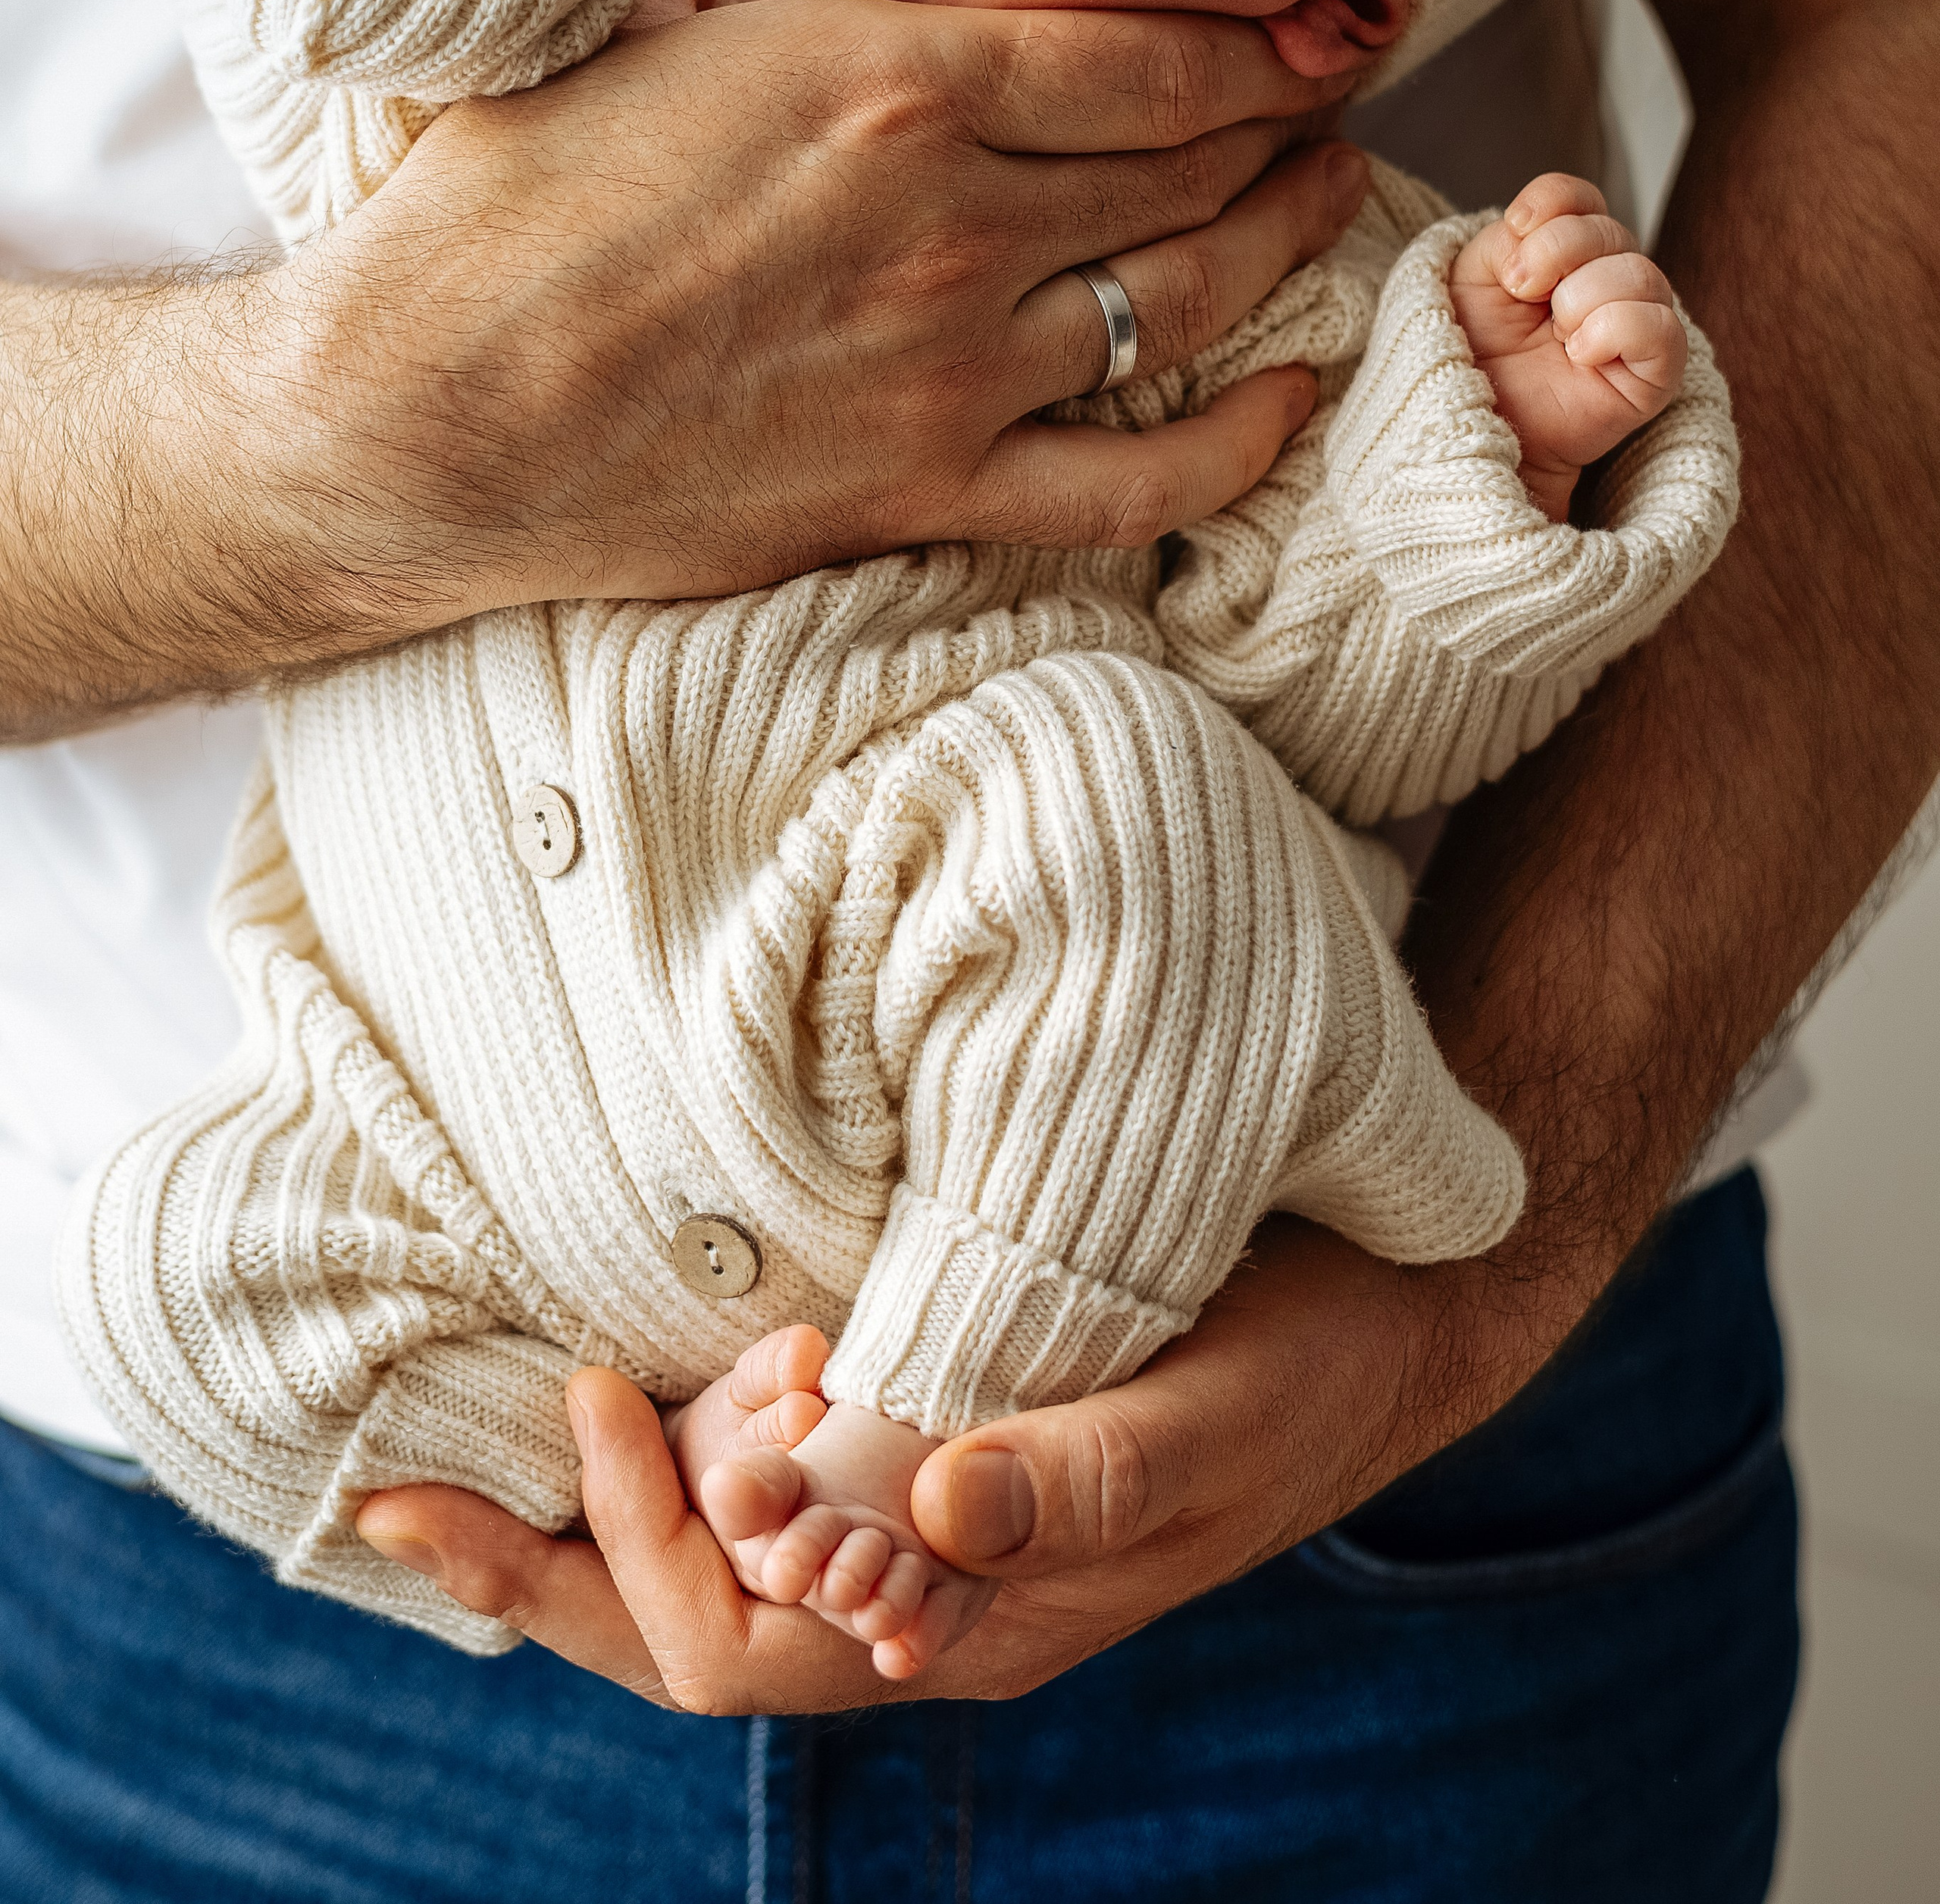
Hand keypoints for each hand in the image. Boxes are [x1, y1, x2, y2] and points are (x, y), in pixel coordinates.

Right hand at [278, 3, 1368, 617]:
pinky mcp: (925, 489)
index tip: (1305, 35)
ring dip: (1285, 250)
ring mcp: (952, 365)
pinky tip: (1295, 397)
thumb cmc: (509, 202)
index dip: (1258, 46)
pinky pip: (1136, 478)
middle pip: (1192, 168)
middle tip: (1333, 112)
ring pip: (1190, 300)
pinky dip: (1239, 440)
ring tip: (1330, 210)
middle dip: (1287, 132)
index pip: (1150, 55)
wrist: (423, 405)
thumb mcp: (653, 31)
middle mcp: (954, 217)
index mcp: (892, 80)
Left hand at [355, 1218, 1579, 1709]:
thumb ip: (1067, 1474)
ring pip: (718, 1577)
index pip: (744, 1646)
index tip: (589, 1390)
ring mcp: (928, 1537)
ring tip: (509, 1429)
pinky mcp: (939, 1454)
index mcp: (973, 1618)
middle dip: (542, 1574)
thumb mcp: (1194, 1420)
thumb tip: (907, 1513)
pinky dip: (680, 1465)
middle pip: (692, 1637)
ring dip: (601, 1523)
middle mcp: (927, 1599)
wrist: (1382, 1321)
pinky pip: (771, 1499)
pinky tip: (636, 1394)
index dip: (636, 1548)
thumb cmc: (1294, 1370)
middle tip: (398, 1492)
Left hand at [1449, 173, 1686, 520]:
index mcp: (1563, 254)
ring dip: (1583, 297)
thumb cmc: (1467, 357)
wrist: (1467, 427)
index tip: (1516, 230)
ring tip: (1555, 335)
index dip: (1553, 201)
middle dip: (1558, 251)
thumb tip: (1546, 229)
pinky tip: (1582, 354)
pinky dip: (1617, 329)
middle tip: (1521, 291)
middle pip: (1610, 229)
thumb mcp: (1470, 278)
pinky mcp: (1654, 376)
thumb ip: (1508, 239)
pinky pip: (1662, 330)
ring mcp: (1634, 326)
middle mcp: (1606, 282)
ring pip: (1641, 273)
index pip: (1580, 198)